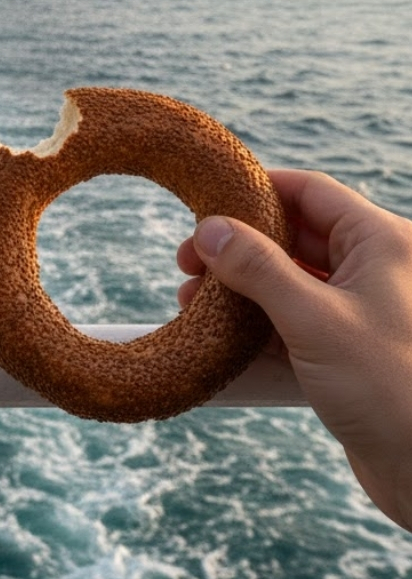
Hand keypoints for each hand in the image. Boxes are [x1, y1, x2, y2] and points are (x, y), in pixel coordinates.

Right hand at [178, 169, 411, 530]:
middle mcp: (374, 269)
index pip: (310, 192)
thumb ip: (258, 268)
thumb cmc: (390, 387)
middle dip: (237, 246)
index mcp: (381, 243)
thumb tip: (209, 230)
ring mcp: (360, 309)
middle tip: (187, 262)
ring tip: (193, 301)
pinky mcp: (346, 348)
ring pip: (288, 280)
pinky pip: (291, 319)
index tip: (206, 200)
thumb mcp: (314, 319)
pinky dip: (254, 321)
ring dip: (240, 287)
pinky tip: (218, 332)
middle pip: (293, 235)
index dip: (256, 190)